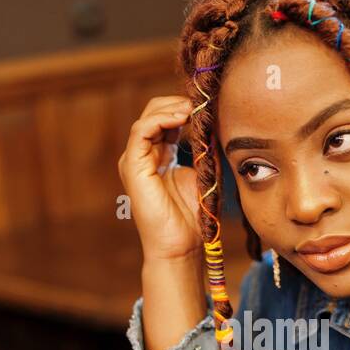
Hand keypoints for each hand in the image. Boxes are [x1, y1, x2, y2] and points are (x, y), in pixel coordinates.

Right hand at [117, 95, 204, 262]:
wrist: (180, 246)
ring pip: (148, 117)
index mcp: (158, 156)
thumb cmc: (193, 217)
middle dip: (179, 103)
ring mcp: (135, 159)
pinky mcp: (132, 165)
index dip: (186, 107)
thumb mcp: (204, 173)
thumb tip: (216, 123)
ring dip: (173, 107)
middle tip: (202, 104)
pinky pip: (142, 130)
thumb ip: (205, 149)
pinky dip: (162, 118)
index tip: (208, 107)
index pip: (167, 118)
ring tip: (194, 109)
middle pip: (155, 112)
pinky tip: (183, 117)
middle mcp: (143, 155)